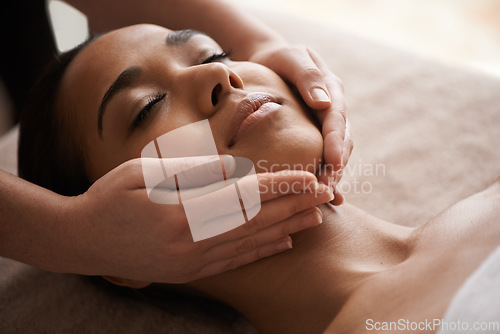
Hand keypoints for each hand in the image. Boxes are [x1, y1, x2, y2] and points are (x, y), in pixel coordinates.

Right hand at [66, 157, 332, 283]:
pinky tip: (282, 243)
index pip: (244, 196)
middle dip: (295, 206)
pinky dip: (262, 250)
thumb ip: (193, 171)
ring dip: (286, 229)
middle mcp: (192, 242)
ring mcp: (192, 262)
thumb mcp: (145, 173)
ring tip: (316, 217)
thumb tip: (236, 166)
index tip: (310, 176)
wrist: (81, 241)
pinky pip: (234, 261)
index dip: (280, 185)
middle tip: (328, 194)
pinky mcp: (189, 272)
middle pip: (256, 222)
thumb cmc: (108, 198)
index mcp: (180, 213)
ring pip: (251, 243)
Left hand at [249, 44, 352, 204]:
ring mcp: (327, 123)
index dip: (336, 141)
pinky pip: (325, 156)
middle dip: (337, 165)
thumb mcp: (291, 57)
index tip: (333, 161)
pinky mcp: (317, 135)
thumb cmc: (278, 59)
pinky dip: (326, 175)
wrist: (270, 62)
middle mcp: (334, 108)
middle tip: (326, 188)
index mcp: (331, 89)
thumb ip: (307, 77)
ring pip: (337, 152)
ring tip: (326, 197)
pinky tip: (326, 196)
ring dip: (333, 174)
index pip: (336, 118)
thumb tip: (323, 102)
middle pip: (342, 140)